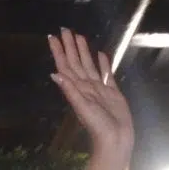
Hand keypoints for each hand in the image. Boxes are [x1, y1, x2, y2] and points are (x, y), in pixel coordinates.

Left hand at [48, 28, 131, 154]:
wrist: (116, 140)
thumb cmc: (98, 126)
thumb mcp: (83, 107)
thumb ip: (70, 90)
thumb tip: (55, 74)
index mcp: (77, 88)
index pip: (65, 66)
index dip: (59, 51)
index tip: (52, 36)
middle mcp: (86, 86)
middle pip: (76, 62)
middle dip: (70, 46)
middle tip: (65, 29)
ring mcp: (99, 89)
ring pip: (89, 65)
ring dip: (84, 51)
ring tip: (80, 37)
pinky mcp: (112, 92)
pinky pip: (106, 74)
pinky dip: (103, 64)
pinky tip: (102, 54)